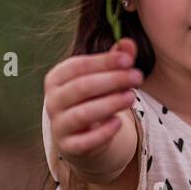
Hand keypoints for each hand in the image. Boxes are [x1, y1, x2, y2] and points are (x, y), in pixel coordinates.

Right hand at [44, 37, 140, 181]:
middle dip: (112, 81)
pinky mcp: (68, 147)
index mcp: (57, 78)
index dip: (104, 62)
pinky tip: (119, 123)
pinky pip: (84, 141)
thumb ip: (115, 60)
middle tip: (137, 77)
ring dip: (109, 104)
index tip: (128, 60)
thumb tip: (129, 43)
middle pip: (81, 88)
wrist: (82, 136)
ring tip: (132, 96)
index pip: (78, 66)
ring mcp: (59, 125)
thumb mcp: (103, 77)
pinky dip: (102, 132)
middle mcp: (53, 101)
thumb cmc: (93, 98)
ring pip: (82, 114)